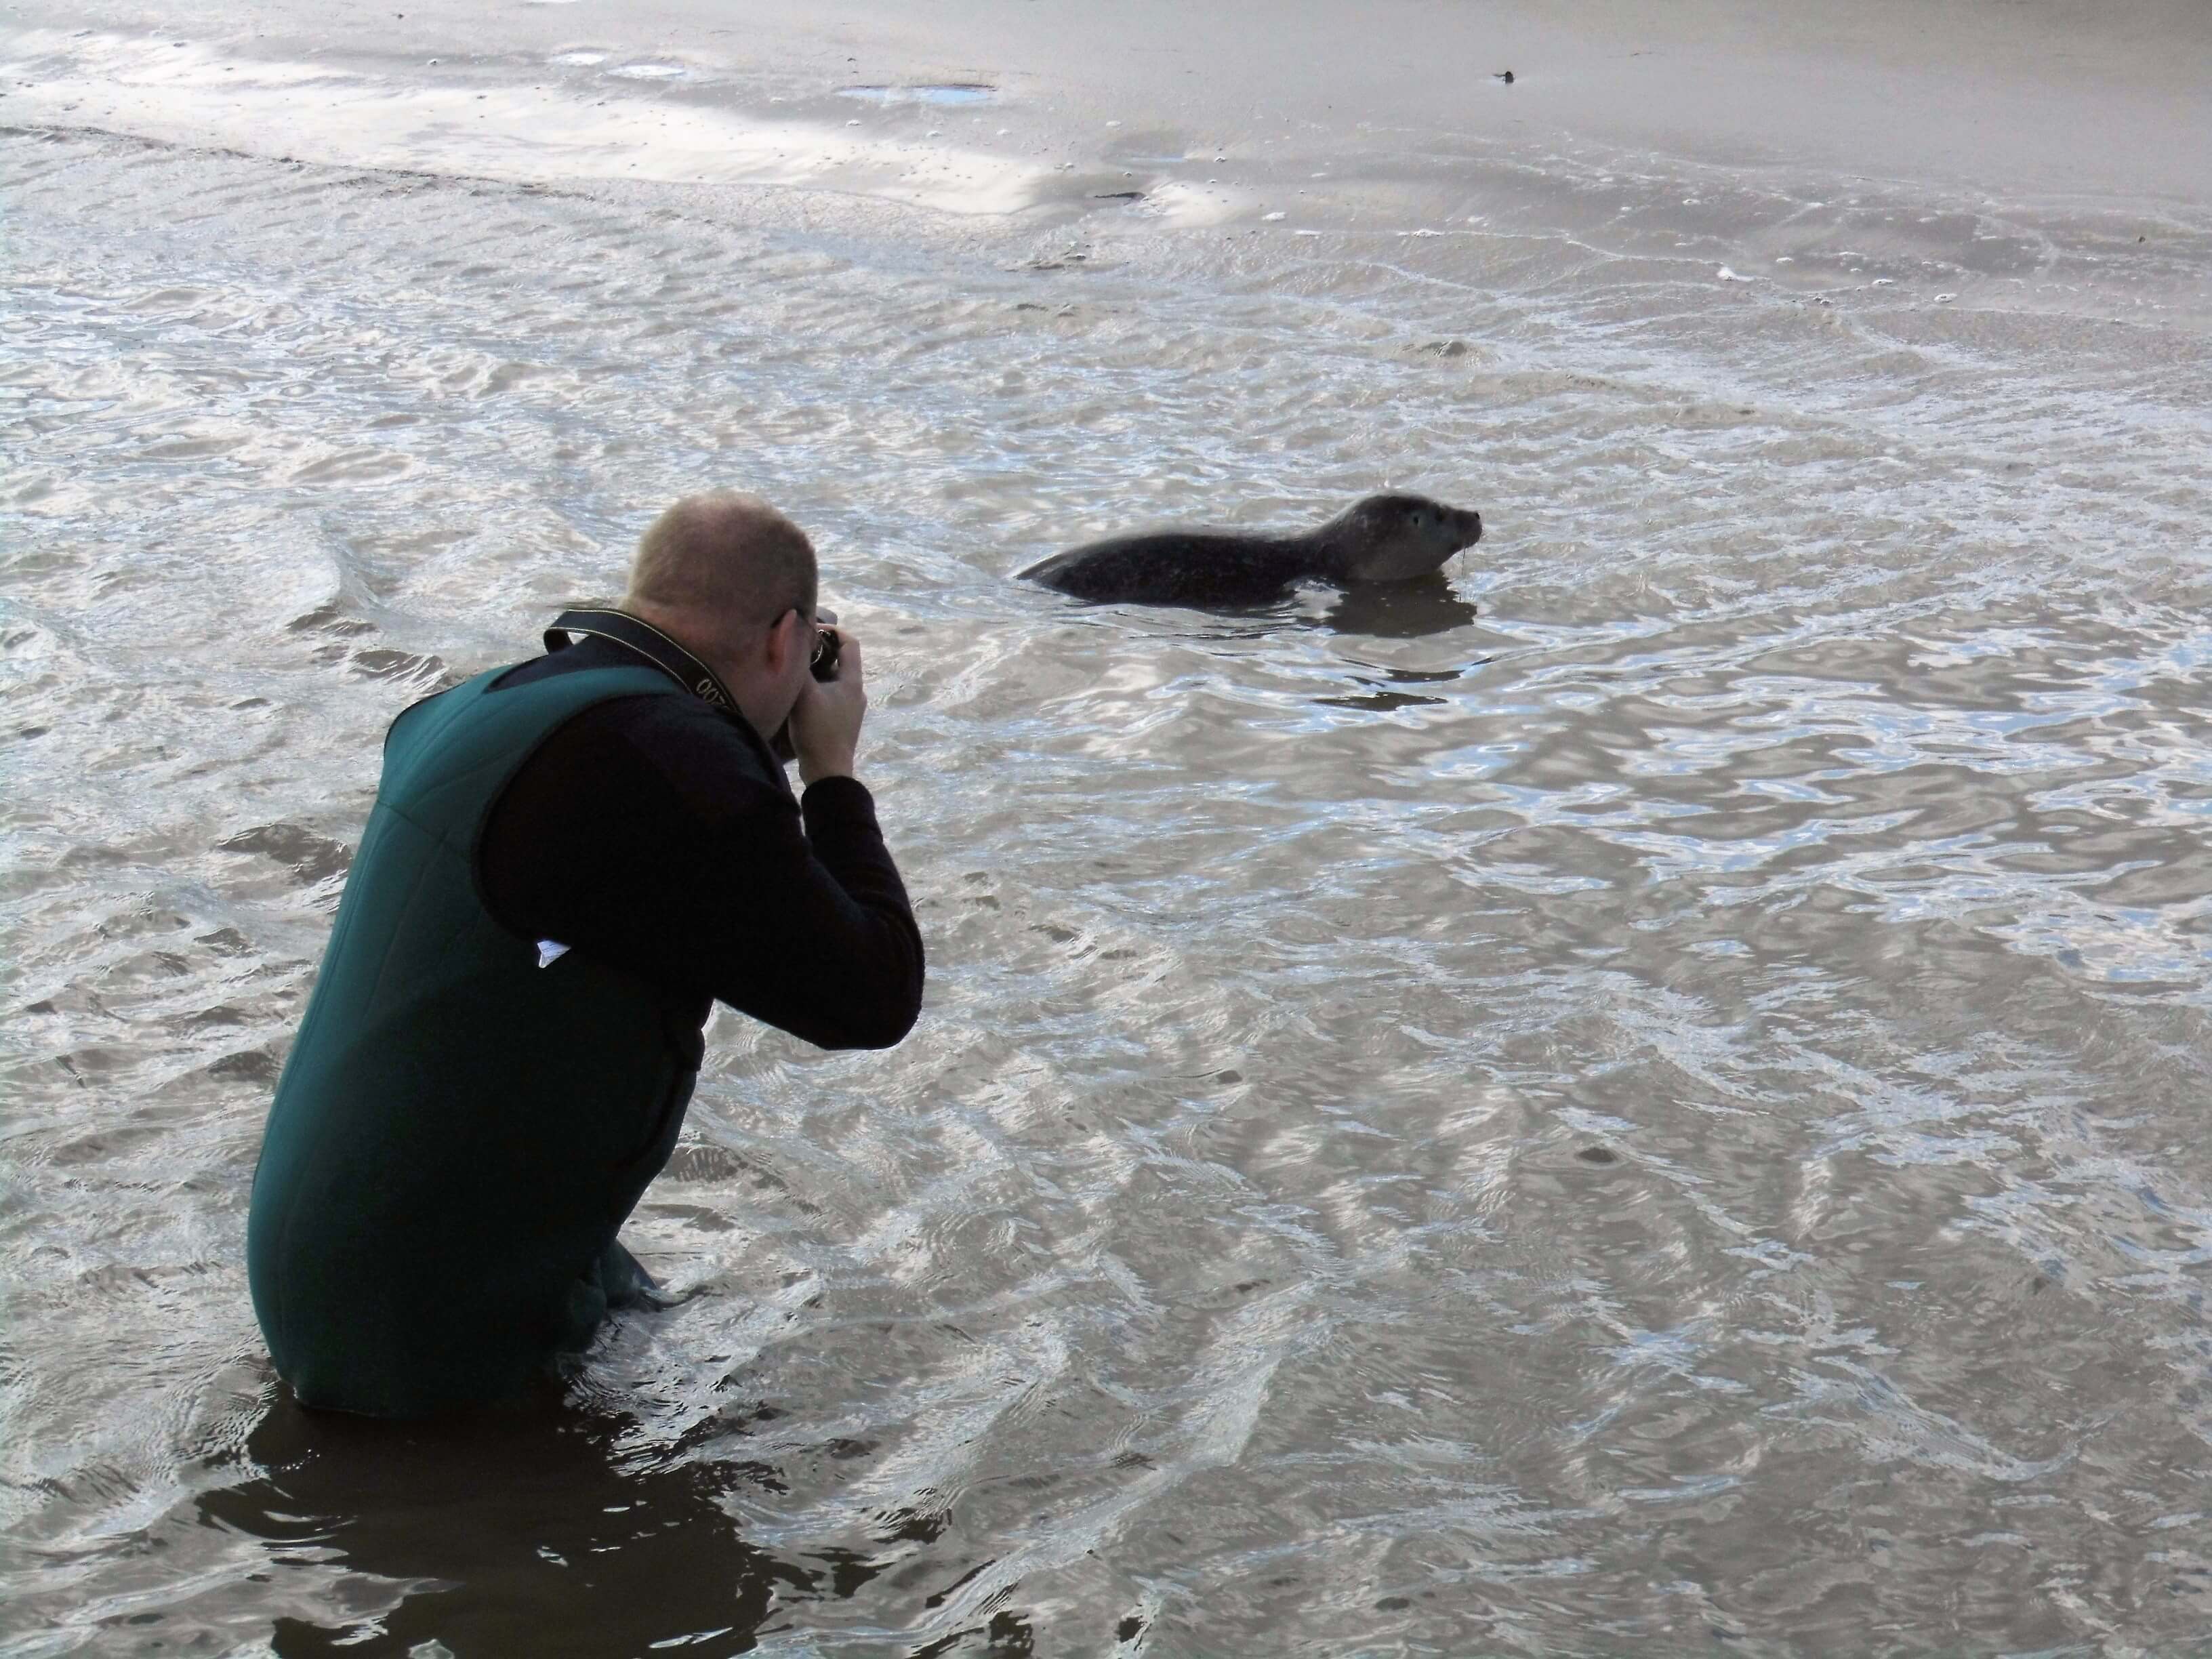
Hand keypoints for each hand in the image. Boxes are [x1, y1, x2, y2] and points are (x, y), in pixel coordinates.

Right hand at [788, 628, 865, 784]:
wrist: (827, 772)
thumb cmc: (817, 731)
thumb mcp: (805, 694)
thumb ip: (801, 665)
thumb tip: (795, 640)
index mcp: (852, 682)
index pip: (850, 643)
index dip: (833, 630)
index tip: (812, 628)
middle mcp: (856, 692)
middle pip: (840, 661)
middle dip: (820, 651)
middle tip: (798, 649)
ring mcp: (851, 708)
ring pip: (833, 680)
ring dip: (816, 672)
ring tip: (794, 671)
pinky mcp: (842, 721)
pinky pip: (830, 695)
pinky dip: (817, 688)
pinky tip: (798, 695)